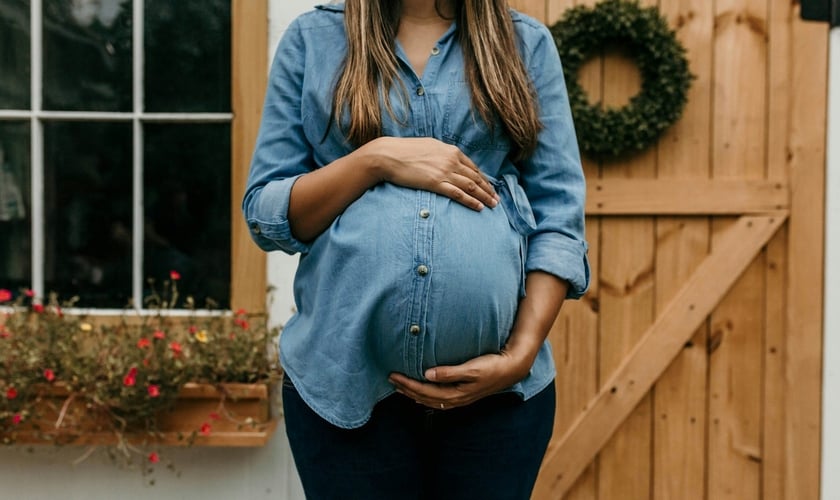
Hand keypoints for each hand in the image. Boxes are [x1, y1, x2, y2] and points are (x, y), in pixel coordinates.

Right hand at [363, 137, 498, 210]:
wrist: (388, 155)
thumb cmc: (405, 151)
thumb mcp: (429, 146)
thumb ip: (442, 153)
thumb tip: (448, 158)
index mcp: (451, 151)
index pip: (473, 167)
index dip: (483, 179)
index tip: (489, 187)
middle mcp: (451, 160)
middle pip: (476, 177)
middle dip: (488, 190)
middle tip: (496, 199)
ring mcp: (444, 172)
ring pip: (471, 186)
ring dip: (484, 196)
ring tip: (492, 205)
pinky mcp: (436, 183)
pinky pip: (458, 194)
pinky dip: (470, 201)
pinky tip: (478, 207)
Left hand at [388, 350, 529, 409]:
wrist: (511, 369)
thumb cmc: (492, 366)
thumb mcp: (472, 368)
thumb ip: (449, 372)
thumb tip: (427, 374)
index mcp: (456, 393)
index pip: (425, 391)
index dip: (408, 385)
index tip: (394, 375)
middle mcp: (455, 399)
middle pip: (424, 397)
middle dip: (406, 389)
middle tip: (391, 379)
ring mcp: (459, 398)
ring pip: (430, 400)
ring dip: (414, 393)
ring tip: (400, 386)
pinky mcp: (463, 394)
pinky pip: (438, 399)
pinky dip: (426, 396)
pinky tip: (421, 391)